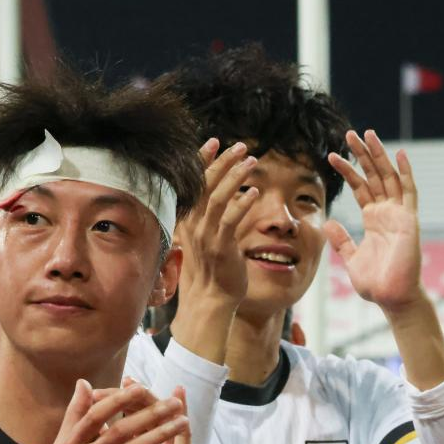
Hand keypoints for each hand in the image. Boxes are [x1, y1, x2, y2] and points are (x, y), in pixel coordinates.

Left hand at [116, 382, 192, 443]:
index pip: (126, 423)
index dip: (114, 407)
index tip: (100, 391)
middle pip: (147, 418)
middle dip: (137, 398)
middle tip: (129, 379)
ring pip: (168, 426)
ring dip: (160, 405)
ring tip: (153, 387)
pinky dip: (184, 427)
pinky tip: (183, 413)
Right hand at [176, 139, 259, 310]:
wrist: (211, 300)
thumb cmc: (215, 271)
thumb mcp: (213, 238)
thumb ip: (221, 217)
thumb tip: (238, 195)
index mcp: (188, 221)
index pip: (193, 183)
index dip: (202, 160)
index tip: (214, 142)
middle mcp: (193, 226)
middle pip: (204, 184)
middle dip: (222, 161)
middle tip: (241, 146)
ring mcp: (205, 236)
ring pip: (216, 197)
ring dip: (235, 176)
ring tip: (252, 161)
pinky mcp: (221, 247)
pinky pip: (230, 219)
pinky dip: (242, 203)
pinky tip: (254, 192)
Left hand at [326, 130, 422, 309]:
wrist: (391, 298)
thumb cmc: (375, 282)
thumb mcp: (351, 257)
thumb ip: (341, 239)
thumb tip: (328, 221)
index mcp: (373, 219)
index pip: (360, 187)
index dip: (347, 170)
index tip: (331, 156)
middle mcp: (386, 212)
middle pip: (374, 175)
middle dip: (362, 154)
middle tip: (349, 133)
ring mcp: (399, 214)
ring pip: (388, 177)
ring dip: (378, 155)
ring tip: (366, 134)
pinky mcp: (409, 220)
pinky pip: (409, 192)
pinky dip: (405, 172)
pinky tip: (399, 154)